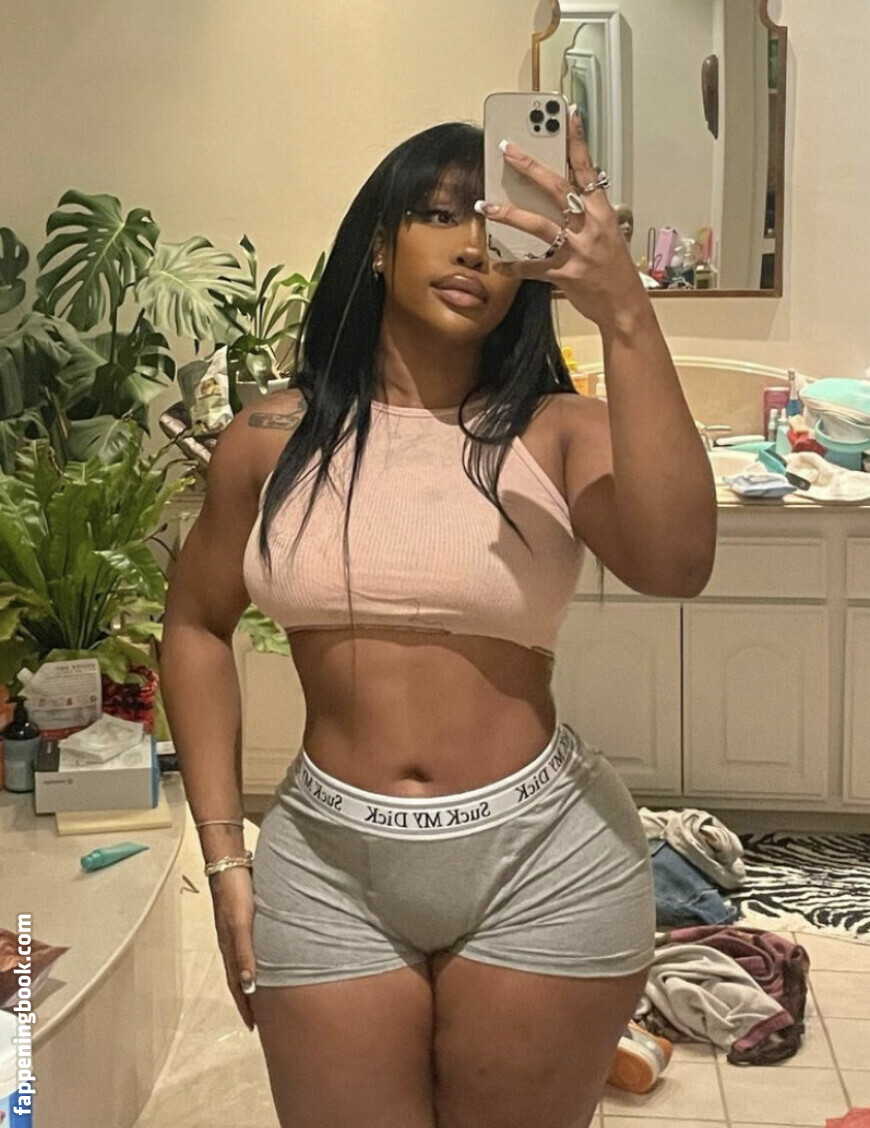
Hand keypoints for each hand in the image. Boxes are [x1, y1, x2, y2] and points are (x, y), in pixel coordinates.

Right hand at [209, 866, 256, 1030]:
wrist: (228, 862)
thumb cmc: (235, 893)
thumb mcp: (241, 924)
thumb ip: (246, 953)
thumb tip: (249, 987)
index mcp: (230, 948)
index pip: (236, 985)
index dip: (245, 1006)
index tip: (254, 1027)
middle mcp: (232, 943)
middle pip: (240, 977)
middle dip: (250, 998)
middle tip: (264, 1018)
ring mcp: (237, 930)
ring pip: (246, 962)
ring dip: (255, 980)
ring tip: (267, 994)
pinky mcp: (244, 918)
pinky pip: (251, 947)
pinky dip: (257, 960)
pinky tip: (269, 958)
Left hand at [478, 109, 648, 331]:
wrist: (624, 306)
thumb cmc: (614, 269)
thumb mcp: (608, 234)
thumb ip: (587, 213)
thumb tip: (565, 194)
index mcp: (602, 212)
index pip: (587, 169)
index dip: (577, 141)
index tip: (567, 114)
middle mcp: (590, 227)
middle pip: (556, 188)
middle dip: (529, 167)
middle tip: (507, 150)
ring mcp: (578, 250)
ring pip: (540, 225)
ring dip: (510, 214)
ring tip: (488, 205)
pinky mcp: (565, 274)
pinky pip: (534, 267)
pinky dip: (515, 266)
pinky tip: (499, 263)